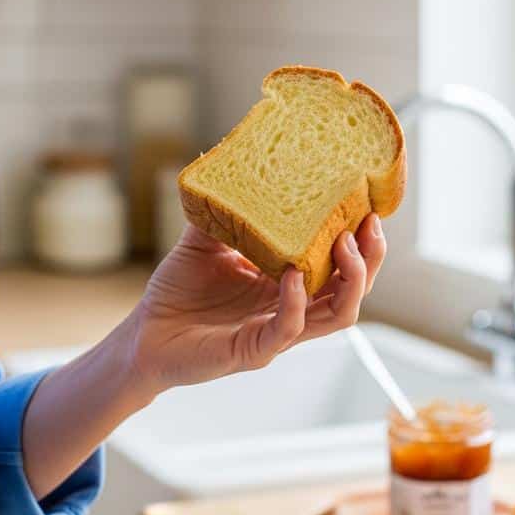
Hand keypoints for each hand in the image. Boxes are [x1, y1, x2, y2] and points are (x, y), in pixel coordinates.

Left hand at [125, 214, 386, 396]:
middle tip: (369, 225)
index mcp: (287, 283)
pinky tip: (291, 276)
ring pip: (338, 315)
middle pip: (353, 290)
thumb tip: (225, 164)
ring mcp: (277, 332)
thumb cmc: (177, 292)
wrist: (143, 334)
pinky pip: (288, 329)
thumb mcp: (203, 240)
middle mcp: (291, 308)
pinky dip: (296, 303)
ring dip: (350, 280)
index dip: (362, 239)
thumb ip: (222, 210)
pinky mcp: (254, 350)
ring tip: (344, 245)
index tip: (367, 205)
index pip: (340, 264)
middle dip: (371, 258)